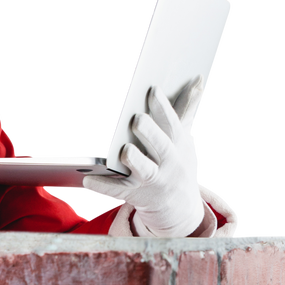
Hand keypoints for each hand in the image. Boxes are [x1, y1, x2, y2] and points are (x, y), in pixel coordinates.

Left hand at [83, 76, 205, 235]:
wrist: (179, 206)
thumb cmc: (177, 162)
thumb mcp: (185, 137)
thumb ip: (185, 109)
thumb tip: (197, 79)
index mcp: (178, 144)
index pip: (172, 124)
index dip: (163, 108)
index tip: (152, 91)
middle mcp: (167, 162)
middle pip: (161, 146)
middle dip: (150, 133)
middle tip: (137, 119)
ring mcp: (151, 180)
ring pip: (144, 170)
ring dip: (135, 160)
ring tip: (125, 151)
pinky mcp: (135, 194)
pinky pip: (117, 191)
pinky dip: (102, 186)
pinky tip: (87, 180)